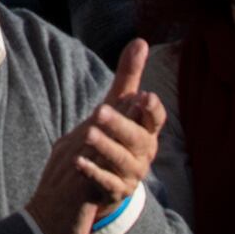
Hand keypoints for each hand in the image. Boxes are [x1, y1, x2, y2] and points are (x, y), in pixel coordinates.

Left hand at [25, 39, 166, 233]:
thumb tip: (140, 41)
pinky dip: (94, 173)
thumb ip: (129, 76)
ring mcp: (130, 174)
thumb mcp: (117, 105)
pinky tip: (79, 161)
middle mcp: (142, 153)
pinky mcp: (114, 192)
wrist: (95, 180)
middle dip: (121, 125)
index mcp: (145, 130)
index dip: (151, 110)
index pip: (155, 119)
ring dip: (107, 148)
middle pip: (137, 139)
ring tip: (88, 135)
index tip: (144, 97)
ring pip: (123, 162)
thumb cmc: (111, 135)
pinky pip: (107, 183)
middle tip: (100, 111)